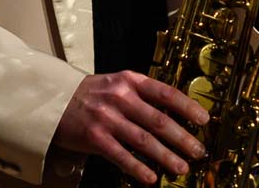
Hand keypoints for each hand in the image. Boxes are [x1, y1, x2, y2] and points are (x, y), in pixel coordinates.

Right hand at [53, 71, 208, 184]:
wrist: (54, 100)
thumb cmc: (91, 94)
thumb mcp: (117, 85)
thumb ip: (142, 95)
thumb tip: (174, 113)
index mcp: (129, 81)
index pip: (165, 93)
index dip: (187, 107)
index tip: (204, 120)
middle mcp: (120, 98)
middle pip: (159, 120)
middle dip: (183, 138)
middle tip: (199, 151)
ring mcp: (107, 118)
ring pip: (143, 140)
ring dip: (166, 157)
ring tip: (182, 168)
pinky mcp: (94, 138)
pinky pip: (121, 156)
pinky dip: (137, 168)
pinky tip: (151, 178)